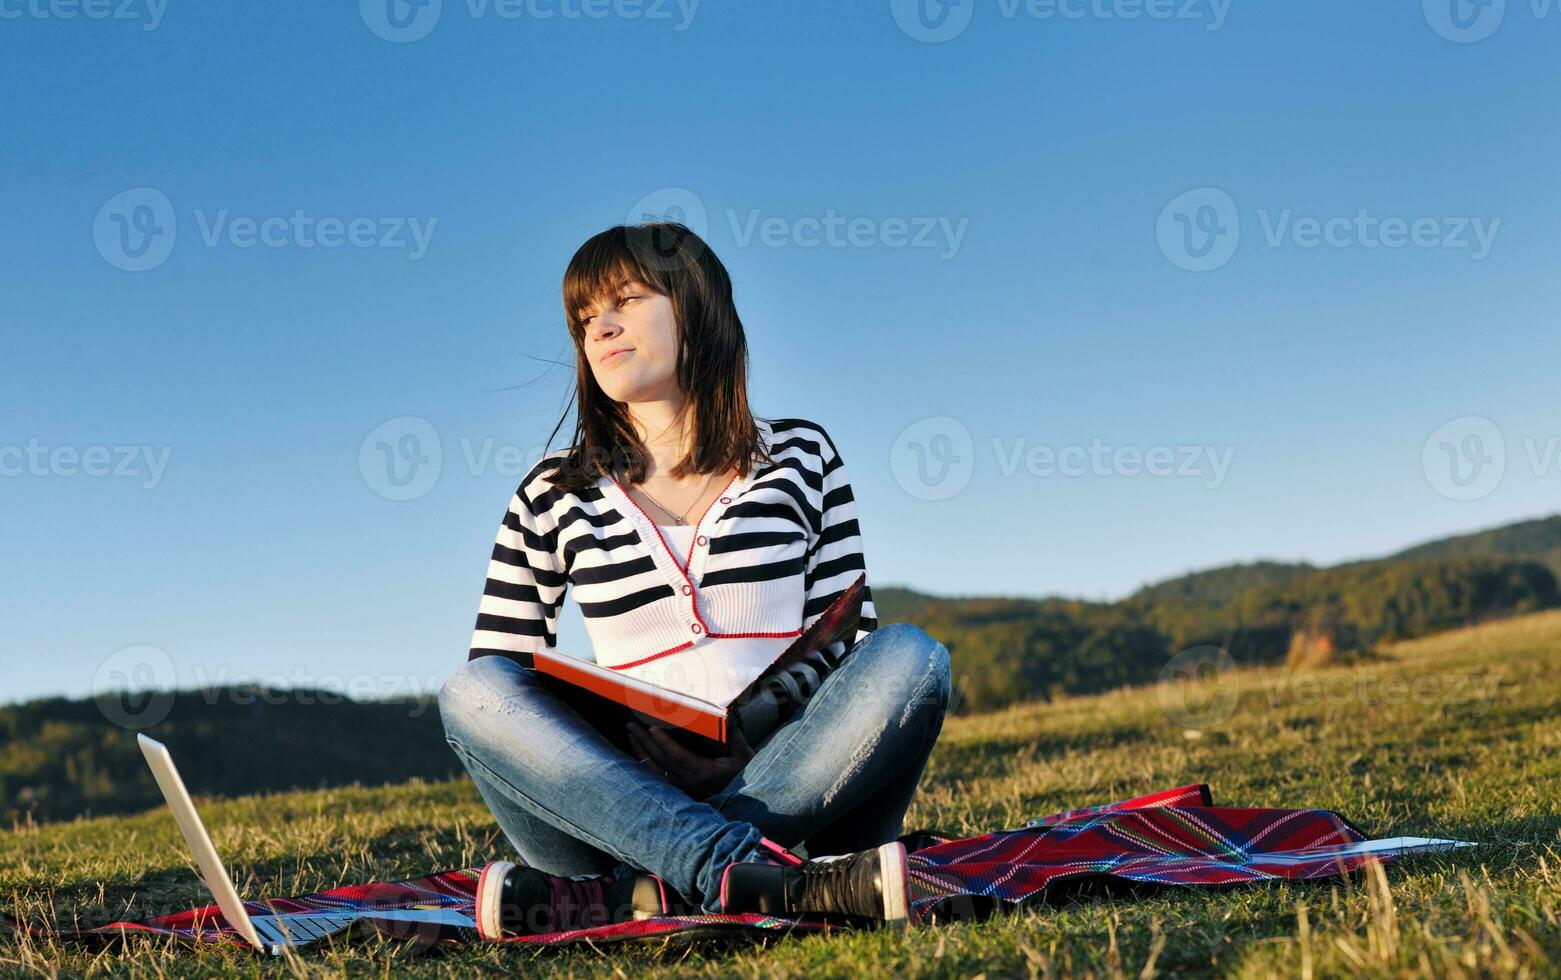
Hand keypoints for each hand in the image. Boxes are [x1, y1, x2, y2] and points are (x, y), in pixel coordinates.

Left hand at [625, 721, 755, 796]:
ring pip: (655, 767)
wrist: (743, 796)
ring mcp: (682, 784)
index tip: (652, 728)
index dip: (664, 742)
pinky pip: (657, 773)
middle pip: (661, 759)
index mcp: (704, 771)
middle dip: (645, 741)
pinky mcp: (679, 785)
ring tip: (630, 732)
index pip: (679, 755)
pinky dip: (645, 760)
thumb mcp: (744, 755)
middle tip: (631, 723)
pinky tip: (637, 749)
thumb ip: (735, 736)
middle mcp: (689, 779)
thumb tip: (729, 716)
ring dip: (641, 749)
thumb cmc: (744, 772)